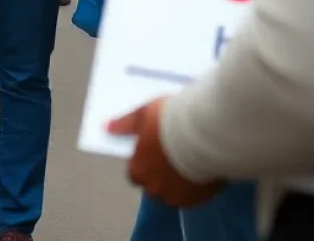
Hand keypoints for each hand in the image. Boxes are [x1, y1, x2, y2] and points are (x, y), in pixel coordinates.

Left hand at [109, 99, 223, 206]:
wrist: (206, 131)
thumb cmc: (169, 120)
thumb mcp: (143, 114)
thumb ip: (125, 124)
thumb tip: (107, 128)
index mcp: (139, 171)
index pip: (135, 174)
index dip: (142, 163)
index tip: (151, 151)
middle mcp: (156, 190)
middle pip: (154, 185)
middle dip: (159, 173)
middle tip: (170, 154)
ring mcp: (179, 197)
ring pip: (174, 192)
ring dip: (177, 180)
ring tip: (187, 159)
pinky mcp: (201, 199)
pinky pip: (194, 194)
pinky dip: (194, 184)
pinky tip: (200, 168)